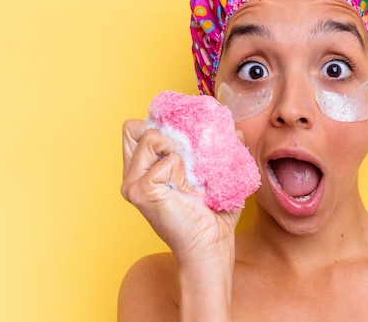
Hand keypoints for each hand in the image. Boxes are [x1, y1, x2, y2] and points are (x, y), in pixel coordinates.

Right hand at [120, 119, 240, 263]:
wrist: (212, 243)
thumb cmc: (213, 214)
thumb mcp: (212, 173)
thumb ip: (219, 148)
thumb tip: (236, 129)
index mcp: (143, 170)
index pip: (135, 129)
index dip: (158, 125)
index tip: (183, 138)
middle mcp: (132, 175)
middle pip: (134, 128)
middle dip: (164, 133)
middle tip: (186, 157)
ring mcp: (133, 184)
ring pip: (150, 137)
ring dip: (178, 150)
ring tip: (188, 176)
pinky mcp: (141, 190)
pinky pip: (167, 160)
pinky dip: (183, 169)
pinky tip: (187, 190)